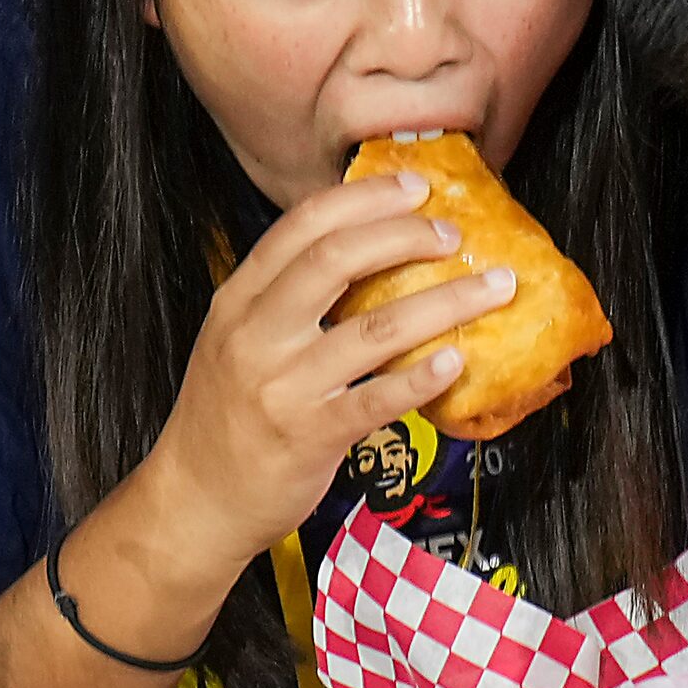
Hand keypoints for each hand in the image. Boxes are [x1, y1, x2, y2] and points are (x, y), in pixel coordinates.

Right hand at [149, 168, 514, 568]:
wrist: (195, 501)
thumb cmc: (228, 415)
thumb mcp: (238, 339)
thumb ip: (288, 298)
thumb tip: (371, 250)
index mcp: (239, 300)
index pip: (303, 226)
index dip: (365, 197)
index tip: (416, 186)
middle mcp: (256, 335)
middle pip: (336, 260)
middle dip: (405, 236)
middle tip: (455, 235)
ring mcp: (282, 386)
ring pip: (374, 328)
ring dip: (444, 302)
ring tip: (492, 288)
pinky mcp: (309, 436)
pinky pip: (376, 399)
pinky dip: (422, 376)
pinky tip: (457, 359)